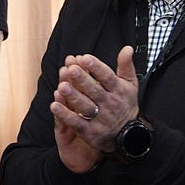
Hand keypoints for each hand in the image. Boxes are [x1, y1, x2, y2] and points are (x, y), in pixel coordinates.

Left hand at [50, 46, 138, 172]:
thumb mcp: (130, 84)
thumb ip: (126, 66)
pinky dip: (65, 115)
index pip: (108, 77)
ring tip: (62, 86)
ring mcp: (100, 118)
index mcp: (118, 90)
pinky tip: (54, 105)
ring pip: (85, 107)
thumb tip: (127, 48)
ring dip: (73, 97)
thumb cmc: (126, 104)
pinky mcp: (90, 131)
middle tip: (71, 69)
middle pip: (95, 91)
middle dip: (83, 80)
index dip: (97, 68)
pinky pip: (76, 122)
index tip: (85, 58)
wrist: (130, 136)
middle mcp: (110, 104)